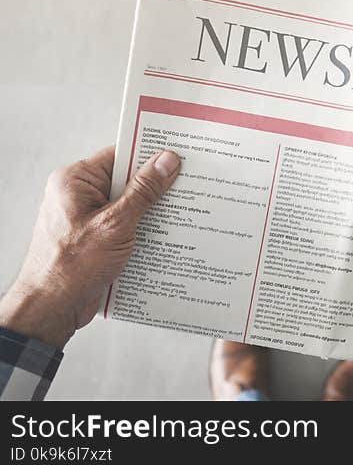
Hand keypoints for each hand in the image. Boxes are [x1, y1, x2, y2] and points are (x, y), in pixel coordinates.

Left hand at [0, 147, 179, 347]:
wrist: (51, 308)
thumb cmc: (71, 266)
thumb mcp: (115, 224)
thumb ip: (143, 192)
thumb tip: (166, 161)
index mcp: (75, 181)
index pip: (120, 156)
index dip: (150, 156)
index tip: (180, 157)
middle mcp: (79, 195)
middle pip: (127, 181)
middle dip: (156, 188)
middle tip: (189, 187)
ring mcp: (87, 218)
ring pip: (129, 205)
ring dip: (152, 213)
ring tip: (182, 215)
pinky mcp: (96, 238)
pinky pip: (126, 225)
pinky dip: (144, 231)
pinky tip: (166, 237)